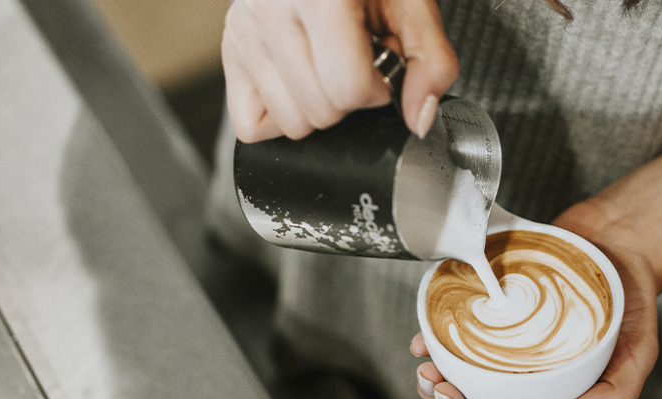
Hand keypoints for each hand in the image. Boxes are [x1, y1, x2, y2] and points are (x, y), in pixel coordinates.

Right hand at [222, 0, 458, 141]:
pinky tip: (302, 81)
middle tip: (357, 60)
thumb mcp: (410, 2)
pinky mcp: (230, 45)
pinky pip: (250, 124)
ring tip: (330, 64)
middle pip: (320, 112)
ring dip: (320, 106)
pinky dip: (281, 113)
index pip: (348, 88)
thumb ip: (430, 60)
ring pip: (289, 122)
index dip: (379, 90)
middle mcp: (271, 8)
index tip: (382, 66)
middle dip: (351, 99)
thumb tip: (419, 116)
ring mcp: (244, 28)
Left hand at [409, 205, 661, 398]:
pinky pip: (447, 346)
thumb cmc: (630, 305)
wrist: (617, 246)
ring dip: (433, 392)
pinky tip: (425, 341)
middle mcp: (520, 391)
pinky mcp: (485, 325)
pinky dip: (430, 348)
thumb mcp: (640, 353)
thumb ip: (616, 396)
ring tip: (429, 371)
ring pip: (454, 392)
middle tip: (447, 391)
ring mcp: (498, 360)